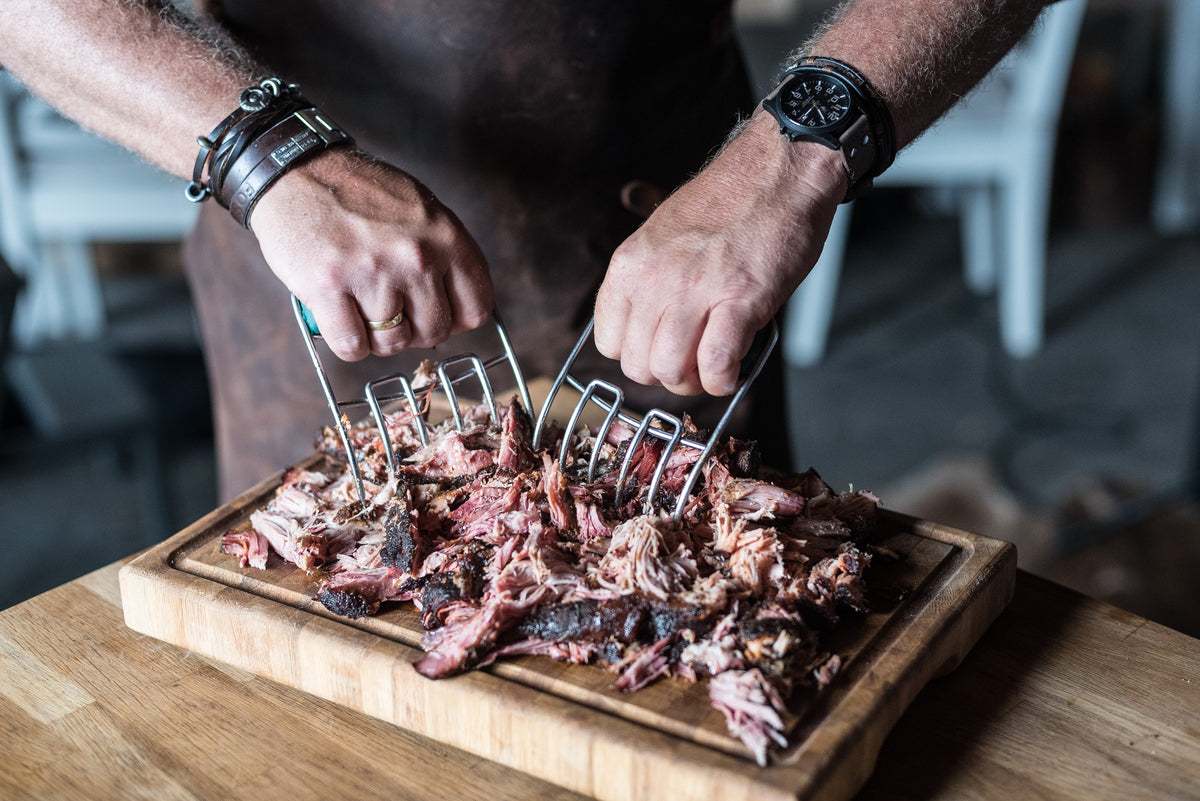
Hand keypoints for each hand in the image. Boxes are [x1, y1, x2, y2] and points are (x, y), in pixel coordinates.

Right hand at [249, 148, 492, 360]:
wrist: (298, 170)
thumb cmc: (361, 192)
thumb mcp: (423, 210)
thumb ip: (445, 255)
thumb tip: (457, 307)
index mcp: (446, 238)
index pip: (475, 309)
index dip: (455, 320)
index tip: (436, 313)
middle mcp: (415, 258)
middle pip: (433, 332)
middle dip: (413, 330)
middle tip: (392, 310)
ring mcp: (372, 274)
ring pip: (391, 343)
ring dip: (377, 337)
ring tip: (363, 308)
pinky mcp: (328, 288)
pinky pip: (352, 346)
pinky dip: (347, 342)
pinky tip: (341, 318)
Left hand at [593, 112, 846, 395]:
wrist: (779, 171)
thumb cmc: (728, 204)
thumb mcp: (661, 235)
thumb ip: (646, 283)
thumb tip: (646, 332)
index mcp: (629, 265)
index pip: (609, 343)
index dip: (639, 355)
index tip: (663, 348)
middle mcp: (654, 279)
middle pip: (638, 367)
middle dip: (668, 375)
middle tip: (695, 360)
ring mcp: (695, 290)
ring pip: (671, 372)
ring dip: (697, 380)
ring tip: (716, 363)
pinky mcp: (740, 300)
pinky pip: (717, 364)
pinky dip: (725, 378)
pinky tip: (735, 367)